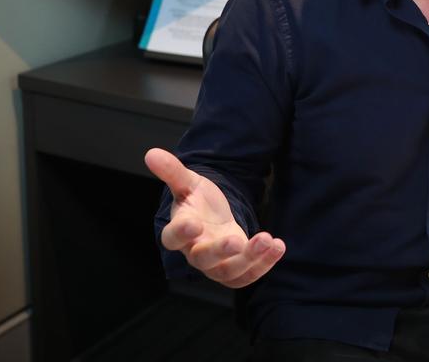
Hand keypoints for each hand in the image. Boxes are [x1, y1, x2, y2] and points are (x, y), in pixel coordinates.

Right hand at [144, 147, 284, 287]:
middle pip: (202, 259)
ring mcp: (215, 265)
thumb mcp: (188, 183)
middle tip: (236, 240)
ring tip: (267, 240)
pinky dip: (264, 264)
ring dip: (249, 258)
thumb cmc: (198, 202)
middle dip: (220, 251)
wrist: (214, 218)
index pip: (172, 238)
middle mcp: (195, 252)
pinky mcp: (234, 271)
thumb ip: (172, 171)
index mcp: (179, 231)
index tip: (193, 224)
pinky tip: (277, 246)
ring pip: (228, 271)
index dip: (181, 233)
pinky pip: (247, 275)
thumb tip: (151, 153)